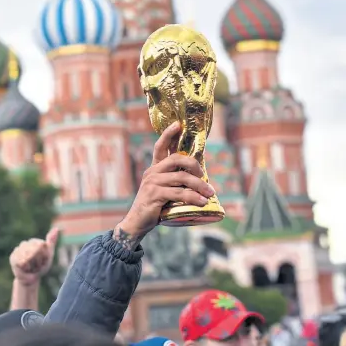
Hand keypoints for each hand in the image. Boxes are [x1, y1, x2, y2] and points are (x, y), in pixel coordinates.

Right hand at [10, 228, 58, 285]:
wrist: (31, 278)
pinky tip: (25, 269)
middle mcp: (26, 243)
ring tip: (31, 267)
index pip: (41, 245)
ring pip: (27, 257)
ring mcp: (18, 250)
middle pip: (34, 251)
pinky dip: (25, 268)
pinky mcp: (13, 257)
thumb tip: (56, 228)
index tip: (44, 260)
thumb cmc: (41, 266)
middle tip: (38, 265)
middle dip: (38, 261)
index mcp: (36, 242)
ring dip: (32, 265)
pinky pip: (21, 262)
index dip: (44, 255)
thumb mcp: (49, 255)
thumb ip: (51, 241)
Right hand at [114, 122, 214, 248]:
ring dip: (199, 186)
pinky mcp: (154, 194)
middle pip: (176, 158)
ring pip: (181, 178)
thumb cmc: (154, 207)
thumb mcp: (165, 191)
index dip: (169, 134)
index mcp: (155, 168)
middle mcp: (152, 172)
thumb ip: (177, 183)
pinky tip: (202, 202)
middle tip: (205, 176)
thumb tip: (200, 180)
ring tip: (210, 193)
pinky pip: (179, 193)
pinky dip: (193, 198)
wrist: (137, 223)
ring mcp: (153, 182)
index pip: (160, 146)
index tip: (178, 124)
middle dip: (194, 165)